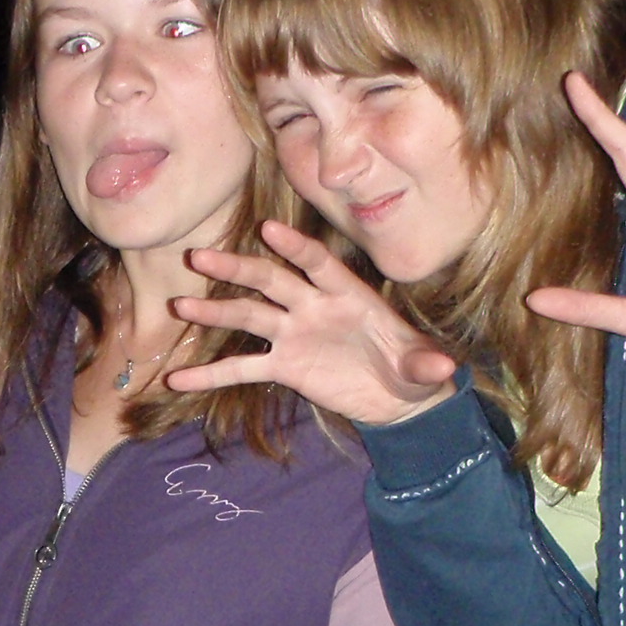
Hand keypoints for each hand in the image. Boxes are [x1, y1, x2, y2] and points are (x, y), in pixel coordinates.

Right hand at [166, 222, 459, 425]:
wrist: (397, 394)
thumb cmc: (410, 368)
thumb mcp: (421, 368)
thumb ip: (426, 362)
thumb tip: (446, 367)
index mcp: (347, 295)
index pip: (317, 264)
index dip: (295, 248)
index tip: (268, 230)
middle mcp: (313, 306)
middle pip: (270, 281)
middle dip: (237, 269)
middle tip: (200, 257)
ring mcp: (294, 334)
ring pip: (249, 317)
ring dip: (216, 312)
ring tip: (181, 306)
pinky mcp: (285, 365)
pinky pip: (243, 368)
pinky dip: (212, 374)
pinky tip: (179, 378)